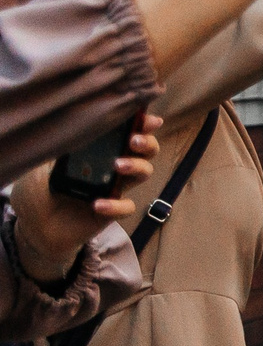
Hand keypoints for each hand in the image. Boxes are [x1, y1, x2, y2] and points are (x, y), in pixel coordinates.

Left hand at [10, 115, 162, 278]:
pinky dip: (116, 205)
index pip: (124, 132)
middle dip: (146, 142)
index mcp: (97, 150)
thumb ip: (56, 146)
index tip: (147, 118)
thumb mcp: (40, 164)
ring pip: (143, 173)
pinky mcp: (111, 212)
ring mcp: (113, 188)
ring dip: (137, 166)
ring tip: (118, 166)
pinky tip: (98, 204)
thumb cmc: (36, 192)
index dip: (140, 123)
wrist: (33, 227)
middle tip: (133, 140)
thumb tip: (70, 123)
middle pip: (144, 150)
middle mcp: (111, 167)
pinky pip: (126, 206)